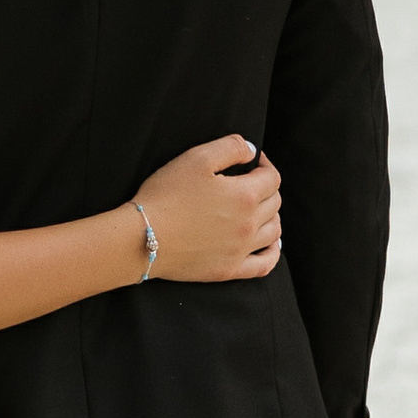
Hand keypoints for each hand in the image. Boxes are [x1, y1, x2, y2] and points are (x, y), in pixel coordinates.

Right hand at [133, 135, 280, 283]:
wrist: (142, 236)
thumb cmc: (166, 195)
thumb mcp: (196, 158)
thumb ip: (231, 148)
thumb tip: (252, 151)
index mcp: (245, 196)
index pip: (272, 178)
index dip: (265, 165)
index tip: (253, 161)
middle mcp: (249, 224)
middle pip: (274, 203)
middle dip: (267, 188)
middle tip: (250, 182)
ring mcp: (241, 250)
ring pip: (273, 231)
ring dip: (271, 216)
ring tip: (259, 209)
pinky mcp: (229, 269)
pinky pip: (265, 264)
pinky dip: (274, 252)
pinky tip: (272, 244)